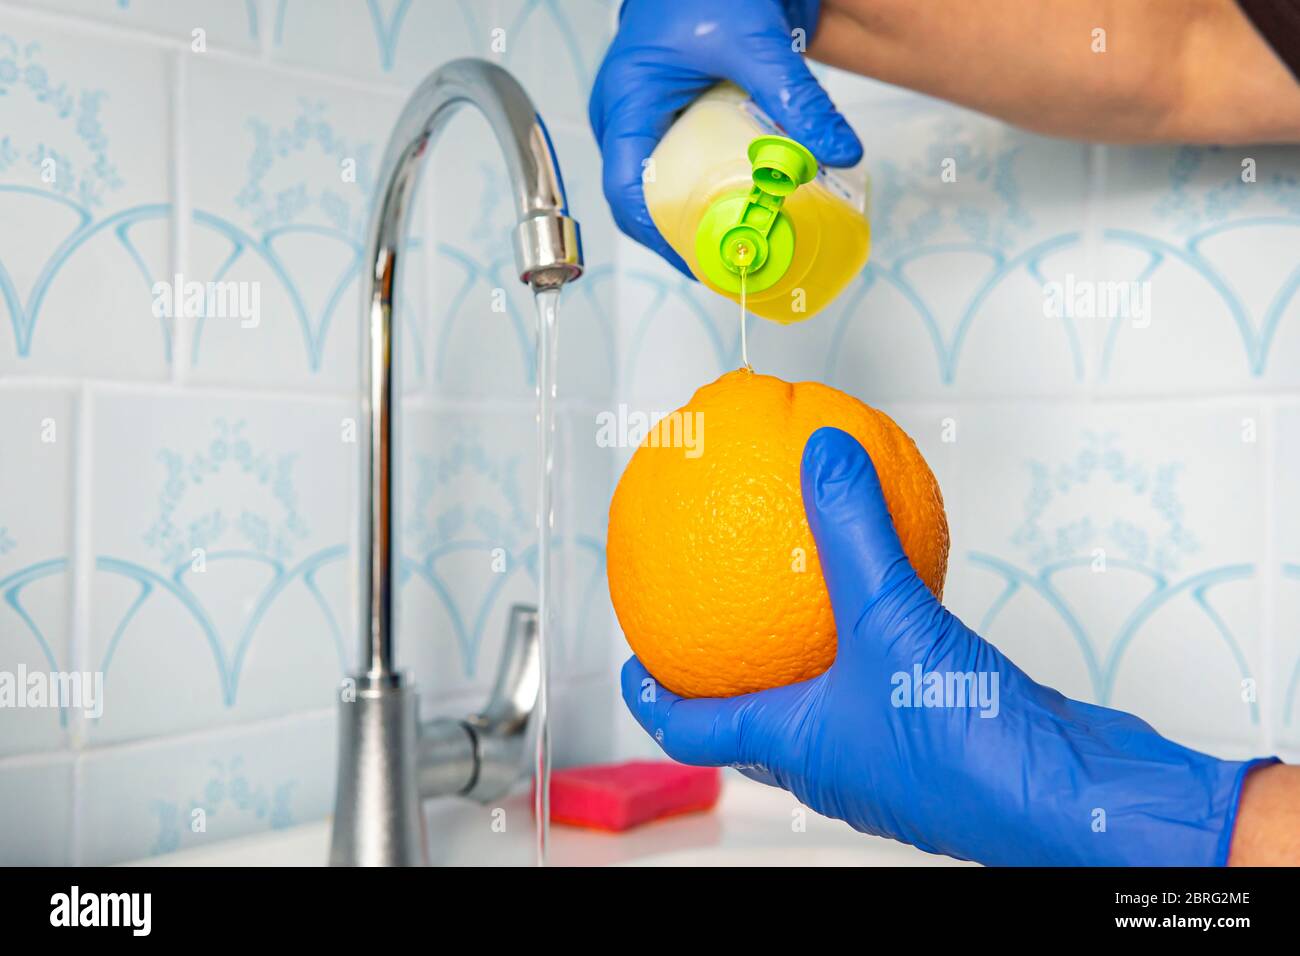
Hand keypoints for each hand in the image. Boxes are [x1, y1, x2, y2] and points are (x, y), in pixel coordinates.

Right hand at [589, 0, 862, 275]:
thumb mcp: (756, 42)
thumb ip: (797, 98)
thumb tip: (838, 150)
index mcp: (627, 100)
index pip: (627, 189)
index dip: (660, 235)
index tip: (703, 260)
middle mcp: (625, 116)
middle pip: (640, 200)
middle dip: (681, 238)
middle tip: (729, 263)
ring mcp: (642, 118)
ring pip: (659, 188)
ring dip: (694, 218)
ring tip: (738, 244)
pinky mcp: (667, 118)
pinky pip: (678, 167)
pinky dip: (707, 190)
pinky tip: (742, 206)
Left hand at [622, 426, 1275, 864]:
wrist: (1077, 798)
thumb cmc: (972, 749)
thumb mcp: (892, 620)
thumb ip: (853, 533)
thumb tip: (820, 455)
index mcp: (799, 749)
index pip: (697, 732)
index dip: (654, 700)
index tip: (632, 666)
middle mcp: (837, 762)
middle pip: (753, 728)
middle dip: (722, 684)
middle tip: (705, 630)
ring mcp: (890, 757)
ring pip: (821, 711)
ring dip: (797, 668)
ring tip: (793, 607)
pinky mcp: (942, 740)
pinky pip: (885, 686)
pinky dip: (871, 649)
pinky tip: (894, 597)